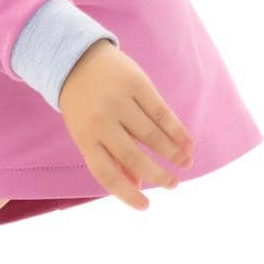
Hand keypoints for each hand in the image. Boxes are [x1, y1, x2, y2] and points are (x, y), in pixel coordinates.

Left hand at [57, 41, 195, 211]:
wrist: (75, 58)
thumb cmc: (83, 103)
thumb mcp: (86, 130)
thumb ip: (109, 158)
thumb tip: (137, 188)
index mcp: (84, 137)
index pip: (106, 173)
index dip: (126, 193)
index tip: (145, 206)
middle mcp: (100, 121)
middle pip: (133, 157)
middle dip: (158, 175)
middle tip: (174, 185)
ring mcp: (118, 101)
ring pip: (152, 135)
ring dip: (173, 153)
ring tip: (185, 163)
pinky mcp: (136, 84)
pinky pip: (161, 113)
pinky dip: (177, 131)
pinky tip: (188, 143)